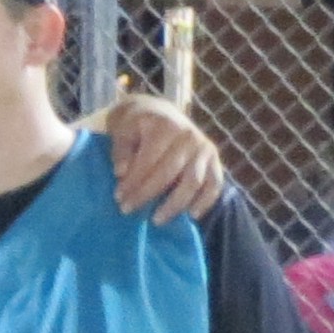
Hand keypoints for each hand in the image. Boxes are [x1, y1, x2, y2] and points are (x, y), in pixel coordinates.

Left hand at [103, 93, 225, 222]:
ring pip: (193, 181)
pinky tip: (192, 215)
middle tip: (129, 210)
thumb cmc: (138, 124)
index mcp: (166, 127)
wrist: (161, 112)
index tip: (118, 198)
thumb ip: (121, 149)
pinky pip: (215, 183)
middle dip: (147, 195)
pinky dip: (206, 201)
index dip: (133, 182)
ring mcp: (205, 148)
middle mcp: (189, 137)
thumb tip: (121, 172)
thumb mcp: (123, 128)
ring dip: (175, 204)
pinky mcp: (215, 159)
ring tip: (157, 220)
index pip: (149, 161)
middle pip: (169, 173)